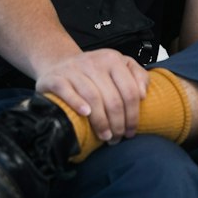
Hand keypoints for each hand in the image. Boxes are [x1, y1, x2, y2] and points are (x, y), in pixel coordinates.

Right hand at [35, 48, 149, 142]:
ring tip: (105, 136)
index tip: (131, 130)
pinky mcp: (55, 78)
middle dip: (118, 124)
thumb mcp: (120, 66)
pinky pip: (67, 91)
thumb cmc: (94, 71)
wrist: (59, 63)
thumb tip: (143, 94)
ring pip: (93, 98)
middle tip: (117, 138)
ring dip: (101, 122)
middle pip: (113, 99)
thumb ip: (138, 76)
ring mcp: (73, 69)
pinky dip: (77, 104)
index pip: (130, 91)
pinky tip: (85, 115)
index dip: (133, 115)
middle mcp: (93, 62)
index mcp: (112, 59)